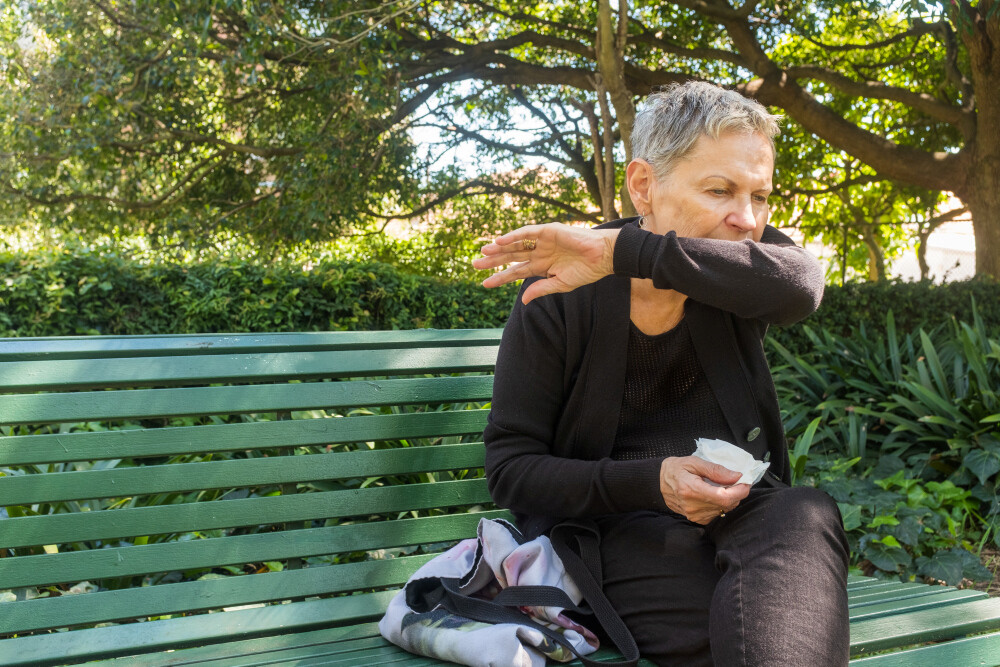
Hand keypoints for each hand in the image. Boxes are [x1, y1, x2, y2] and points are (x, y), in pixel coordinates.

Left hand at [471, 223, 619, 303]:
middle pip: (511, 257)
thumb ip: (541, 289)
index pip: (515, 272)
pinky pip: (526, 233)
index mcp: (542, 266)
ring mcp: (542, 241)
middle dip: (493, 262)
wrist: (603, 257)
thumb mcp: (561, 284)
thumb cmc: (586, 271)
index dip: (500, 277)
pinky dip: (513, 236)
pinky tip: (499, 241)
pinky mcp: (548, 231)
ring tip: (483, 252)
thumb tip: (522, 300)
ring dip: (499, 248)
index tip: (484, 284)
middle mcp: (539, 252)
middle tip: (475, 265)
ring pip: (515, 244)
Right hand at [659, 456, 749, 524]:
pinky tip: (716, 494)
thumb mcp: (694, 462)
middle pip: (726, 504)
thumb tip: (736, 476)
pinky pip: (717, 513)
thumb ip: (715, 470)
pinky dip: (722, 504)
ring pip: (724, 510)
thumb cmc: (675, 469)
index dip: (740, 490)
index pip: (724, 497)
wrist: (658, 482)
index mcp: (691, 489)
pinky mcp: (696, 519)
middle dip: (737, 492)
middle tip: (738, 480)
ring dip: (730, 498)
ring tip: (725, 485)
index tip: (746, 481)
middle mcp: (692, 506)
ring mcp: (694, 515)